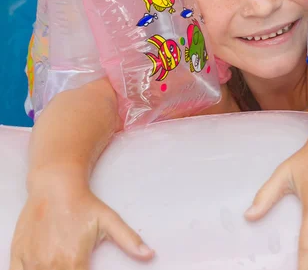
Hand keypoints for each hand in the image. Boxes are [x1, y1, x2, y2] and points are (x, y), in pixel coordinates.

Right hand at [10, 175, 152, 269]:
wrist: (55, 185)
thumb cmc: (84, 204)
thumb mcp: (110, 221)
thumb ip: (129, 241)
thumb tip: (151, 255)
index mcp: (73, 261)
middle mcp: (50, 264)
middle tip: (75, 266)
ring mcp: (31, 262)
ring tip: (62, 264)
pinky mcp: (17, 257)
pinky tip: (42, 268)